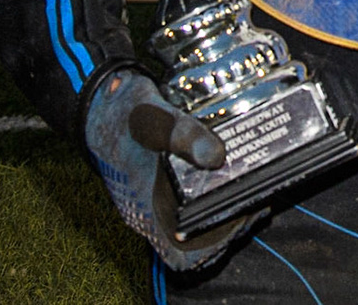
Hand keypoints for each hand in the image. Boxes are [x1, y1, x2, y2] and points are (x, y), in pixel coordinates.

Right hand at [84, 69, 258, 272]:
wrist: (99, 102)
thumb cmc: (123, 115)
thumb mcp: (155, 120)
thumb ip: (185, 136)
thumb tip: (216, 157)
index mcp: (147, 210)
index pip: (182, 254)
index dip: (213, 247)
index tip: (242, 219)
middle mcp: (153, 211)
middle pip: (197, 235)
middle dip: (229, 220)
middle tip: (257, 192)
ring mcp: (157, 197)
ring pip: (196, 214)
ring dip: (223, 202)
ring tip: (251, 178)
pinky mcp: (161, 180)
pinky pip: (191, 195)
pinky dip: (212, 187)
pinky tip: (231, 166)